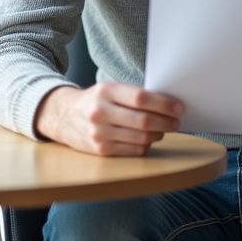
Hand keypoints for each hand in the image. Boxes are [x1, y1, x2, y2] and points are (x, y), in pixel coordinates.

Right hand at [34, 82, 184, 156]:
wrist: (62, 115)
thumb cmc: (95, 100)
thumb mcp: (109, 89)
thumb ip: (133, 95)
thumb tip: (167, 104)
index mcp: (106, 91)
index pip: (141, 98)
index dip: (164, 104)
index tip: (179, 107)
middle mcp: (100, 112)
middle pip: (143, 121)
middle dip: (166, 122)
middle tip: (176, 122)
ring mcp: (99, 133)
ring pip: (141, 138)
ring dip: (158, 134)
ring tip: (163, 129)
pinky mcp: (100, 150)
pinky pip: (133, 150)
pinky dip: (146, 145)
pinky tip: (148, 139)